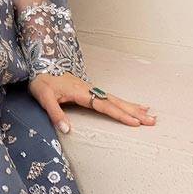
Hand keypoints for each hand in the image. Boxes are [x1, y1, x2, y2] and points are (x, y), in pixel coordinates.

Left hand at [28, 73, 156, 134]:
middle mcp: (90, 89)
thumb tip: (67, 129)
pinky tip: (133, 106)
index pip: (104, 106)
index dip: (119, 115)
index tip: (134, 122)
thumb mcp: (44, 97)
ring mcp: (91, 89)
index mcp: (81, 92)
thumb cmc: (42, 81)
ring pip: (116, 99)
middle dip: (134, 112)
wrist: (41, 64)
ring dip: (133, 107)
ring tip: (149, 114)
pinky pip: (111, 97)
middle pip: (116, 102)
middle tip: (151, 121)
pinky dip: (124, 102)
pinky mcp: (90, 90)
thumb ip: (55, 113)